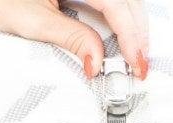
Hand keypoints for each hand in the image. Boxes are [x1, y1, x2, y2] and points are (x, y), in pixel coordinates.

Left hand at [0, 0, 148, 78]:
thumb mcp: (34, 22)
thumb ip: (72, 38)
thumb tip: (98, 61)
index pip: (118, 6)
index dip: (132, 37)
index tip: (136, 64)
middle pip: (127, 0)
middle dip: (137, 33)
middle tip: (138, 65)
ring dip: (131, 24)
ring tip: (132, 53)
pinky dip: (118, 15)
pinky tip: (119, 34)